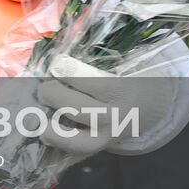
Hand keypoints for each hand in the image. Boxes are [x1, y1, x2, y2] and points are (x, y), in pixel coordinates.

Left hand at [35, 34, 188, 156]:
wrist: (151, 105)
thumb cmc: (127, 75)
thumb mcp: (120, 60)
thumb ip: (94, 53)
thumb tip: (57, 38)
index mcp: (122, 89)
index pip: (88, 80)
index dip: (65, 71)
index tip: (55, 64)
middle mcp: (116, 116)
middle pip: (77, 109)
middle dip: (54, 95)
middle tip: (44, 86)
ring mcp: (108, 137)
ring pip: (76, 140)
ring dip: (51, 128)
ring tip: (37, 116)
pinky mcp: (99, 147)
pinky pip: (75, 151)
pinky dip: (57, 143)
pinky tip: (43, 132)